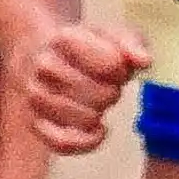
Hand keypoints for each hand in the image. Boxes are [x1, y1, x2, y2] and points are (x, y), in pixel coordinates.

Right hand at [23, 21, 148, 155]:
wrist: (41, 53)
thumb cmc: (84, 46)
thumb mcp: (112, 34)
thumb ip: (132, 43)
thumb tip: (144, 61)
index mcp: (65, 38)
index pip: (111, 66)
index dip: (122, 71)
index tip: (117, 67)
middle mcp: (44, 66)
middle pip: (100, 96)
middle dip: (111, 93)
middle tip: (105, 85)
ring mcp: (35, 96)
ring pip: (84, 120)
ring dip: (98, 114)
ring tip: (94, 100)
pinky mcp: (34, 122)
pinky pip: (63, 143)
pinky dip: (85, 142)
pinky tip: (98, 130)